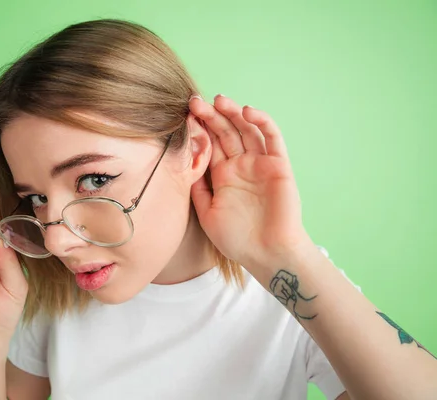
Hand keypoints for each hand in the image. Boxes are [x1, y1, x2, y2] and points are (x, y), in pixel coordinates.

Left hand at [189, 94, 312, 271]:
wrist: (266, 254)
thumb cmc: (237, 239)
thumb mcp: (207, 213)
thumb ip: (197, 188)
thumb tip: (183, 164)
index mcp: (223, 175)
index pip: (209, 144)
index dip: (198, 128)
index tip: (184, 113)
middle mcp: (240, 165)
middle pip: (225, 132)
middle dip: (210, 115)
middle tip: (194, 101)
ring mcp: (260, 163)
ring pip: (246, 130)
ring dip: (233, 113)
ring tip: (218, 100)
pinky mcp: (279, 164)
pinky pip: (272, 138)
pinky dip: (262, 122)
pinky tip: (247, 111)